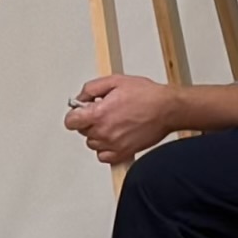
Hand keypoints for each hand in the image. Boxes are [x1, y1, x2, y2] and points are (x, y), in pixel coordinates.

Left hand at [65, 74, 179, 167]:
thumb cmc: (147, 96)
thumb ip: (91, 89)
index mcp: (98, 114)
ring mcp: (113, 145)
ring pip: (92, 144)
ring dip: (98, 135)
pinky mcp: (123, 154)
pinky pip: (103, 156)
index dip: (75, 115)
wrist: (167, 109)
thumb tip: (81, 98)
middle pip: (82, 132)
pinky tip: (115, 137)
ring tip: (113, 123)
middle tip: (105, 112)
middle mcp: (104, 132)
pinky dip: (106, 149)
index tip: (81, 112)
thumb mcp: (115, 81)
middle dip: (90, 121)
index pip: (70, 122)